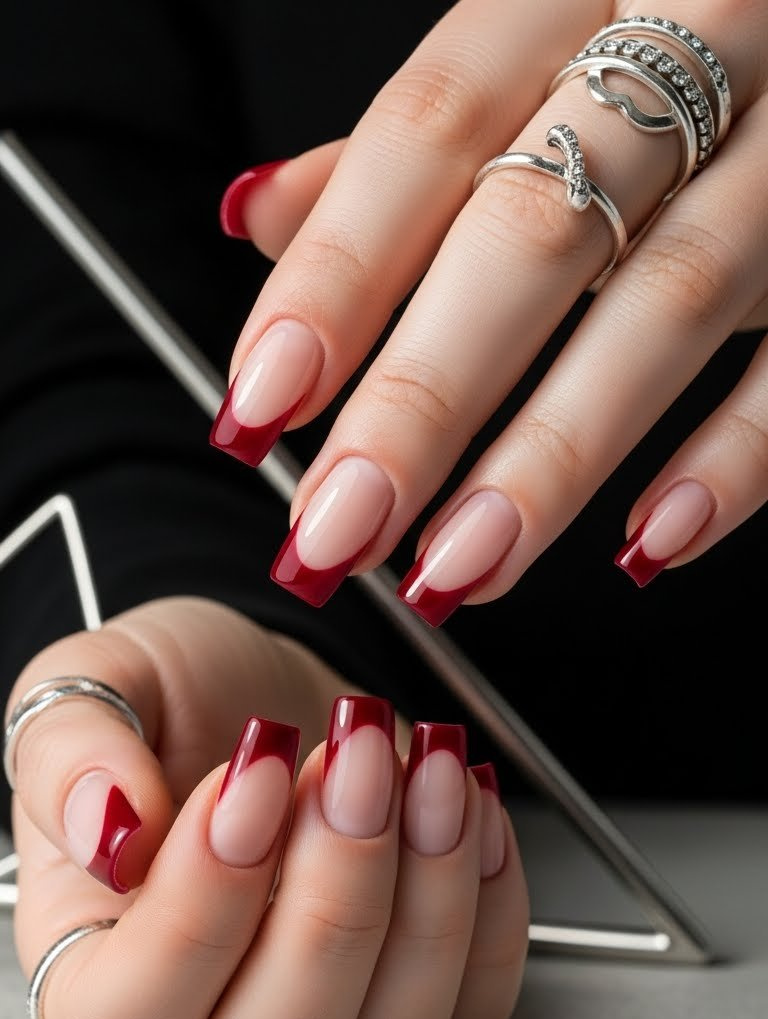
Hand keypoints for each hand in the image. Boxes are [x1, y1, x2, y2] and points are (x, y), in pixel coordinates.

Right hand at [6, 597, 527, 1018]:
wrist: (280, 691)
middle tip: (352, 761)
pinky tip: (468, 804)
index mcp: (94, 974)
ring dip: (427, 906)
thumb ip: (70, 751)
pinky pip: (475, 1013)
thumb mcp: (100, 685)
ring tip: (426, 767)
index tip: (250, 776)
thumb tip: (108, 825)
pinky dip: (492, 910)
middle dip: (332, 907)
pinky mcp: (422, 1004)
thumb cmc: (185, 700)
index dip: (198, 913)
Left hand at [211, 0, 767, 616]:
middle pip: (533, 229)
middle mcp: (691, 39)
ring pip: (671, 299)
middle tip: (339, 527)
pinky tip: (647, 544)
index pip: (431, 130)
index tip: (259, 408)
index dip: (338, 275)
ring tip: (460, 566)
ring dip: (553, 455)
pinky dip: (734, 459)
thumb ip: (413, 146)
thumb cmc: (667, 45)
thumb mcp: (534, 52)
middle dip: (423, 398)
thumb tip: (261, 218)